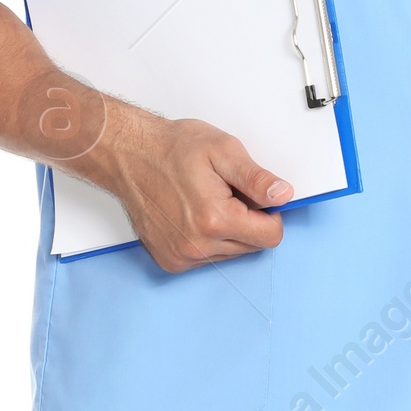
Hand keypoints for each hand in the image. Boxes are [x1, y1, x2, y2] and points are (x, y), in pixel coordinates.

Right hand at [83, 95, 291, 272]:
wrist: (127, 155)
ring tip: (206, 202)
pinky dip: (208, 240)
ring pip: (230, 254)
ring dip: (228, 232)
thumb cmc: (171, 149)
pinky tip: (192, 215)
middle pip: (252, 247)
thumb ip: (257, 178)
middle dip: (248, 221)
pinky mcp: (170, 261)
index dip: (270, 214)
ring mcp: (181, 257)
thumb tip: (283, 195)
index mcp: (215, 219)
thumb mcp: (223, 151)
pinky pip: (207, 258)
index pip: (271, 237)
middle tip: (225, 193)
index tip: (256, 198)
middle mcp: (198, 246)